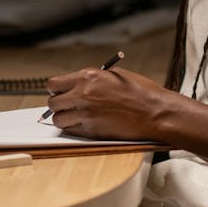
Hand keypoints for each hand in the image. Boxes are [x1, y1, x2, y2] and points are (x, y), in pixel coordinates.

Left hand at [47, 66, 166, 141]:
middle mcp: (83, 95)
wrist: (154, 112)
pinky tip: (86, 123)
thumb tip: (76, 84)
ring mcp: (86, 114)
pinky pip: (71, 131)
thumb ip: (92, 79)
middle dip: (58, 104)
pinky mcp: (91, 131)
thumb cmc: (140, 92)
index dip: (56, 89)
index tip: (60, 92)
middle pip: (52, 103)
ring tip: (76, 116)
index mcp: (88, 77)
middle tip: (67, 105)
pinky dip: (75, 129)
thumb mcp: (114, 75)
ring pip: (58, 120)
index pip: (54, 84)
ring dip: (64, 118)